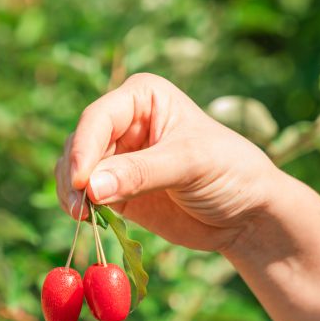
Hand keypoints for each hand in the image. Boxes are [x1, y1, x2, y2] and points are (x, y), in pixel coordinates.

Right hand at [55, 73, 281, 252]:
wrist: (246, 213)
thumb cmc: (229, 172)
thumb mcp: (190, 164)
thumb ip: (141, 173)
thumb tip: (91, 188)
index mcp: (142, 98)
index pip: (99, 118)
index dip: (84, 148)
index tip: (82, 181)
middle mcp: (123, 123)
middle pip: (79, 144)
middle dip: (75, 175)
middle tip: (80, 209)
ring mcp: (117, 158)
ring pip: (74, 171)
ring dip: (72, 194)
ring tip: (83, 218)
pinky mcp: (115, 191)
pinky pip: (84, 196)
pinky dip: (80, 209)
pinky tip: (89, 222)